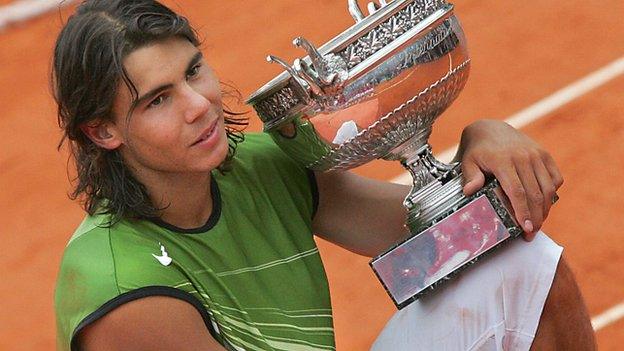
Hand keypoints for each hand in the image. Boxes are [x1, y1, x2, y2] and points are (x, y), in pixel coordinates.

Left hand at [455, 119, 563, 240]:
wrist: (490, 129)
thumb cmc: (477, 151)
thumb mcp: (468, 162)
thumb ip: (470, 176)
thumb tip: (469, 191)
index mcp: (503, 161)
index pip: (517, 191)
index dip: (522, 212)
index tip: (525, 228)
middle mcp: (523, 157)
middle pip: (535, 194)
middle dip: (535, 217)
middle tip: (531, 234)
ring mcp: (536, 155)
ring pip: (548, 188)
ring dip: (545, 209)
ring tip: (538, 224)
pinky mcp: (545, 154)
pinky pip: (555, 177)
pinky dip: (552, 193)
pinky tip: (544, 204)